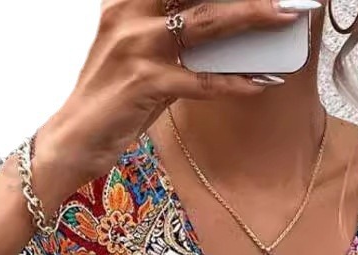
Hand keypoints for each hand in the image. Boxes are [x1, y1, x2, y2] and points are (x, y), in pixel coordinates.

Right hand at [34, 0, 303, 196]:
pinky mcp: (145, 83)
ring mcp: (137, 47)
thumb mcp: (136, 51)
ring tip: (283, 15)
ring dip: (250, 17)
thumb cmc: (112, 96)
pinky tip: (258, 83)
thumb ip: (173, 34)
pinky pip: (202, 80)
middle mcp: (129, 13)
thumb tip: (224, 27)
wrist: (74, 137)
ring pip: (205, 23)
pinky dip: (233, 82)